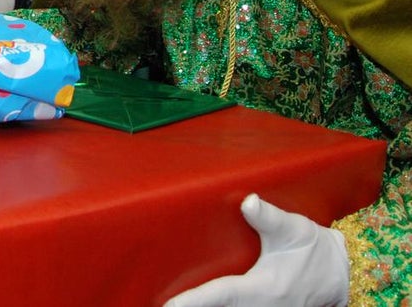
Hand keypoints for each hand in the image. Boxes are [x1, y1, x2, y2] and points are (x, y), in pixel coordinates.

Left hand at [164, 194, 348, 306]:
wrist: (339, 273)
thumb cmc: (313, 249)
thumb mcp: (294, 229)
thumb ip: (269, 218)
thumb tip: (248, 201)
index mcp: (265, 288)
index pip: (223, 295)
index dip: (195, 300)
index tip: (170, 304)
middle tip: (159, 303)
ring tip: (170, 304)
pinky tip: (194, 303)